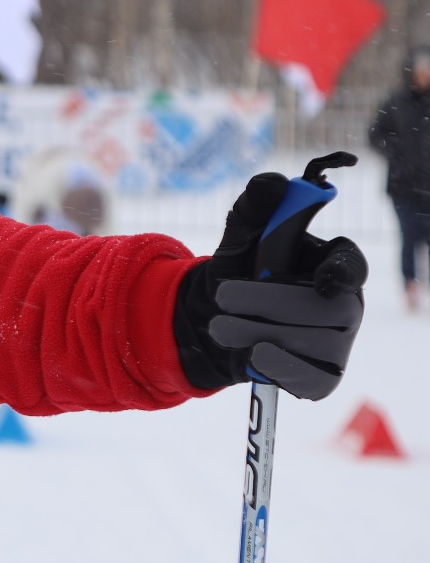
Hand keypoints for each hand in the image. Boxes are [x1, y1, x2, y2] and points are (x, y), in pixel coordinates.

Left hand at [174, 171, 365, 399]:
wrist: (211, 318)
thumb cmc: (237, 270)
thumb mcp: (238, 236)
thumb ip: (254, 208)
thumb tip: (273, 183)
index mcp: (333, 263)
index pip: (351, 265)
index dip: (342, 272)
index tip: (321, 280)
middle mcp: (344, 303)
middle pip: (329, 309)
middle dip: (272, 303)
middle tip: (223, 297)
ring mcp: (337, 343)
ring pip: (315, 344)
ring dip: (260, 333)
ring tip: (219, 325)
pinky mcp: (322, 376)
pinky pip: (314, 379)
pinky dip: (280, 369)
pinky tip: (252, 358)